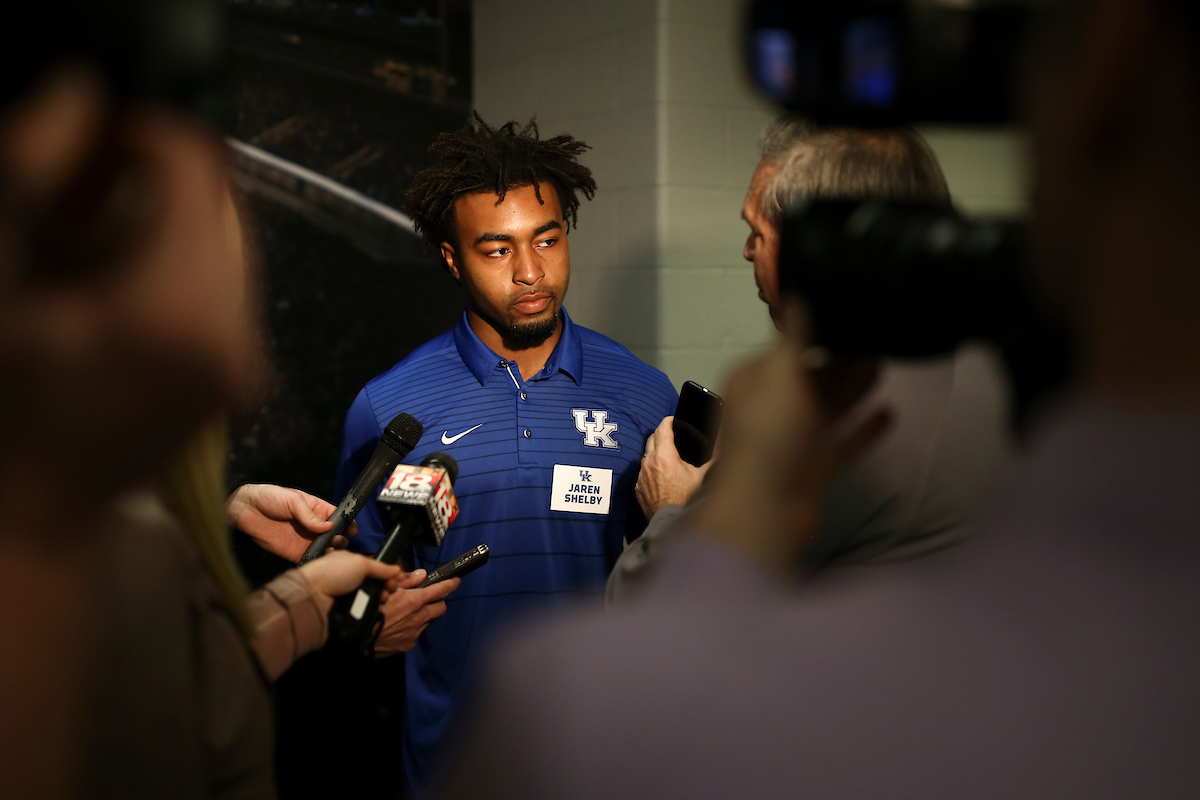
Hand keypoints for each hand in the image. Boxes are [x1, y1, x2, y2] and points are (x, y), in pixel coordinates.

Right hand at [0, 66, 260, 531]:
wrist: (38, 513)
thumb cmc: (7, 411)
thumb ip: (33, 181)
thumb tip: (78, 99)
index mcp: (178, 309)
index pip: (197, 171)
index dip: (142, 132)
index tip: (93, 136)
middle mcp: (235, 334)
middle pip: (219, 202)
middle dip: (153, 180)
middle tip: (81, 193)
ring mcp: (248, 359)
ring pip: (228, 241)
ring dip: (166, 221)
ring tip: (92, 243)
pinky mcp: (245, 373)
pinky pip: (228, 285)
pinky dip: (180, 265)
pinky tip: (120, 285)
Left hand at [227, 484, 356, 561]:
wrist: (244, 510)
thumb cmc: (269, 497)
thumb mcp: (293, 500)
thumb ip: (310, 515)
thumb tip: (329, 526)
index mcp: (317, 509)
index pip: (338, 516)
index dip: (348, 523)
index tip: (353, 529)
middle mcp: (314, 526)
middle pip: (336, 535)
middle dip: (341, 539)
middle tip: (338, 541)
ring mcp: (305, 540)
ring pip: (326, 549)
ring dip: (332, 552)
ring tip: (331, 552)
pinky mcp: (294, 553)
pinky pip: (310, 560)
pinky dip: (318, 562)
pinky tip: (321, 561)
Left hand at [295, 550, 401, 614]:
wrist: (313, 596)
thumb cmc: (332, 573)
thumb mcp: (360, 563)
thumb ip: (381, 567)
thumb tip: (397, 570)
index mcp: (350, 562)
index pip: (375, 567)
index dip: (387, 573)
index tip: (397, 578)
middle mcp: (349, 578)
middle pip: (375, 583)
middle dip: (387, 586)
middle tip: (390, 589)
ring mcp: (348, 594)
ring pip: (372, 597)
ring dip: (381, 597)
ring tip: (382, 599)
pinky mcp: (346, 609)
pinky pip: (364, 608)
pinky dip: (372, 608)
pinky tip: (376, 606)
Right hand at [372, 572, 460, 655]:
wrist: (359, 635)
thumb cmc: (370, 608)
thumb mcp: (386, 588)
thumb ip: (407, 581)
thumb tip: (421, 575)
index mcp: (415, 601)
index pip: (441, 590)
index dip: (450, 584)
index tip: (455, 581)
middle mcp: (419, 617)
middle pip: (441, 608)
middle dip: (438, 602)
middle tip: (429, 599)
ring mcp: (415, 632)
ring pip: (428, 621)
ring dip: (423, 615)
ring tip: (407, 613)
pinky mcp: (408, 644)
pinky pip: (416, 634)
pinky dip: (412, 628)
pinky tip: (399, 626)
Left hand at [636, 416, 711, 518]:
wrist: (670, 521)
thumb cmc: (686, 500)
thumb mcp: (702, 477)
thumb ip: (713, 460)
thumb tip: (723, 449)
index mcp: (664, 456)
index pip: (662, 429)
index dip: (668, 421)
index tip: (673, 420)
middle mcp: (649, 463)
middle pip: (651, 438)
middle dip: (661, 433)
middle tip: (671, 435)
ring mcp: (641, 475)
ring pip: (646, 455)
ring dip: (655, 452)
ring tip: (667, 456)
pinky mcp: (638, 486)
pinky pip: (642, 472)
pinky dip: (650, 469)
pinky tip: (661, 475)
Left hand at [695, 301, 889, 572]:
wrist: (767, 508)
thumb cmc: (770, 432)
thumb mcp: (780, 373)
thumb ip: (794, 336)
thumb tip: (795, 295)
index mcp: (753, 382)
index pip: (783, 350)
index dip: (811, 334)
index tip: (845, 315)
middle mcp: (769, 410)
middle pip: (808, 379)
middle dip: (839, 361)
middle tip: (876, 338)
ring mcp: (792, 443)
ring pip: (827, 409)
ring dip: (853, 389)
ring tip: (883, 364)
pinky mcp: (813, 471)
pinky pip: (842, 445)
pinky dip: (863, 430)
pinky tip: (890, 413)